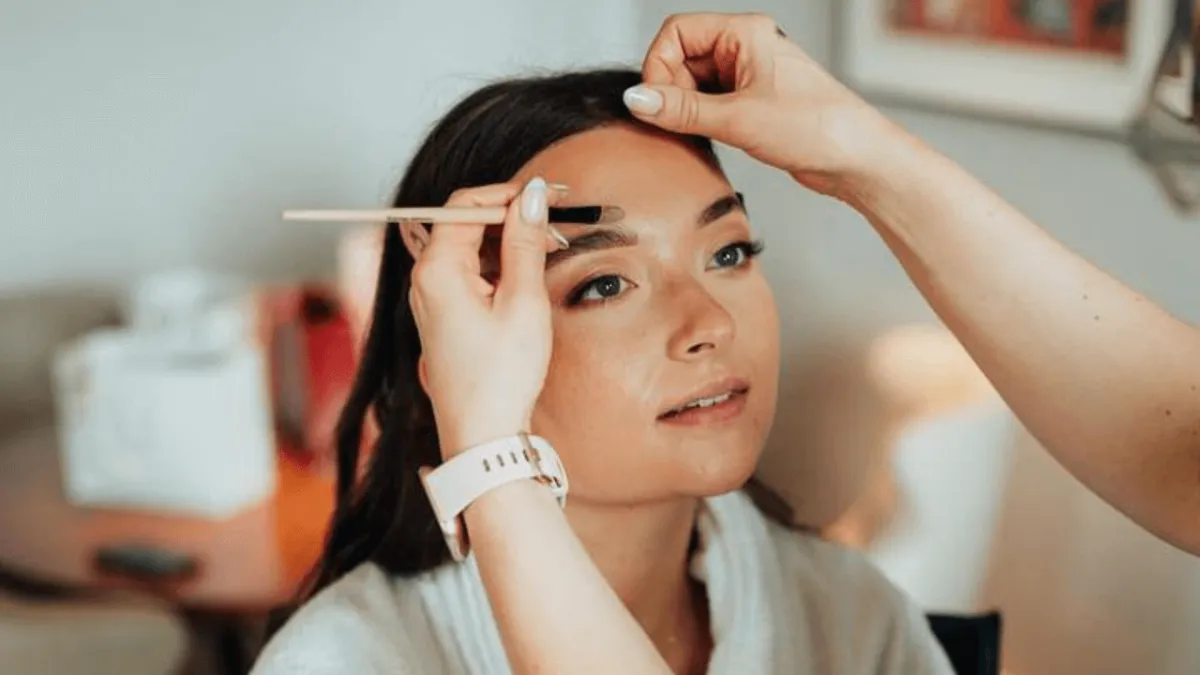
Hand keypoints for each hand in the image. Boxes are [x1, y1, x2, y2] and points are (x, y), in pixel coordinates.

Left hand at [408, 178, 558, 458]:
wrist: (482, 435)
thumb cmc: (501, 374)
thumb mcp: (522, 301)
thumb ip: (525, 242)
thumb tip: (531, 196)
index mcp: (437, 269)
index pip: (465, 203)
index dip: (507, 193)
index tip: (547, 196)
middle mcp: (425, 279)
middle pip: (464, 222)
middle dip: (509, 216)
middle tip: (555, 223)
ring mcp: (431, 299)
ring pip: (468, 248)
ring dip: (506, 241)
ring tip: (547, 251)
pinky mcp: (443, 316)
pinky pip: (467, 273)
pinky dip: (496, 266)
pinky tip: (526, 277)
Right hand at [625, 12, 902, 195]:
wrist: (857, 158)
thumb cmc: (817, 127)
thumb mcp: (739, 119)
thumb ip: (682, 110)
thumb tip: (637, 100)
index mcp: (745, 32)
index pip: (676, 32)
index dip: (658, 67)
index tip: (655, 103)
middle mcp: (745, 47)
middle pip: (680, 57)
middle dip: (671, 91)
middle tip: (676, 123)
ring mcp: (748, 74)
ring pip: (692, 83)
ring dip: (685, 108)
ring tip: (700, 133)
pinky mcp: (751, 101)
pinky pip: (708, 103)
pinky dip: (699, 120)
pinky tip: (709, 138)